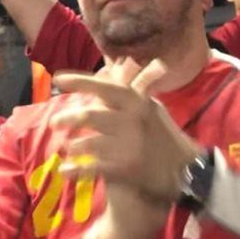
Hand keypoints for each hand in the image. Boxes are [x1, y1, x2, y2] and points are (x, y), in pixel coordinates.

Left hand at [50, 58, 203, 204]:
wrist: (185, 170)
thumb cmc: (162, 135)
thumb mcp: (149, 106)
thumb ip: (128, 88)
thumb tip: (109, 68)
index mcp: (137, 102)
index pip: (105, 87)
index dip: (80, 81)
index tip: (58, 78)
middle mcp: (133, 121)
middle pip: (93, 115)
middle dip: (69, 118)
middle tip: (54, 122)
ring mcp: (130, 146)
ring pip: (91, 143)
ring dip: (75, 146)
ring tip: (67, 148)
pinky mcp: (127, 169)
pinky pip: (94, 168)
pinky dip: (76, 170)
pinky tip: (64, 170)